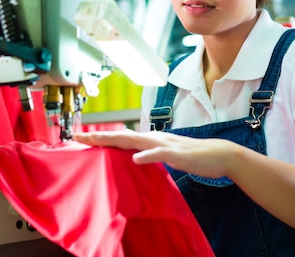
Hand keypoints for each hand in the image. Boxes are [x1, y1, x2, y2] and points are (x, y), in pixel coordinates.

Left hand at [73, 130, 238, 178]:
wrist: (218, 155)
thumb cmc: (192, 156)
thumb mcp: (166, 156)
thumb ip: (150, 154)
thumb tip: (134, 156)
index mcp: (150, 140)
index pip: (121, 138)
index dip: (101, 138)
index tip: (81, 138)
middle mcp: (154, 138)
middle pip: (121, 136)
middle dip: (98, 136)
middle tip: (76, 135)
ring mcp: (165, 145)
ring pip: (135, 141)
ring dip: (115, 140)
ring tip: (96, 140)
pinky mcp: (177, 154)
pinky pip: (160, 154)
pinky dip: (147, 156)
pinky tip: (136, 158)